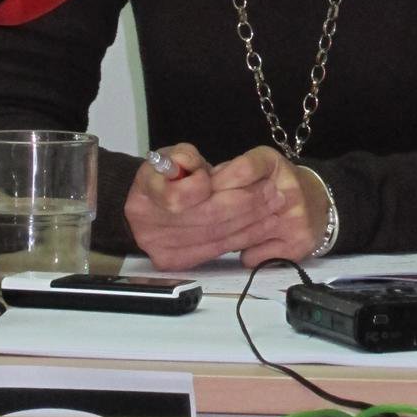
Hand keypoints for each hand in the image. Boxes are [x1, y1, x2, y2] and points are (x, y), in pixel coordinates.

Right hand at [123, 142, 285, 271]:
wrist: (157, 200)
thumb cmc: (170, 174)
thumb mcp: (174, 155)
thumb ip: (184, 157)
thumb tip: (193, 167)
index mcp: (143, 194)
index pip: (178, 197)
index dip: (203, 187)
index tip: (220, 176)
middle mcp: (147, 226)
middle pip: (204, 219)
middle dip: (244, 203)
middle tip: (271, 190)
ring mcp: (160, 248)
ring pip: (215, 236)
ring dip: (250, 221)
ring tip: (272, 205)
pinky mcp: (175, 261)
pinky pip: (215, 250)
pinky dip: (242, 237)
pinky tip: (261, 225)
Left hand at [208, 147, 329, 267]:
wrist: (319, 204)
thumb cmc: (277, 183)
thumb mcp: (256, 166)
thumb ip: (227, 173)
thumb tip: (198, 190)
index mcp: (274, 164)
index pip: (242, 169)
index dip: (216, 183)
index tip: (200, 195)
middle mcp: (288, 190)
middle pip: (239, 206)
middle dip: (213, 216)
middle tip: (200, 221)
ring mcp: (294, 220)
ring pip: (241, 236)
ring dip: (224, 237)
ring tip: (222, 233)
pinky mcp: (296, 247)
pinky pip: (251, 257)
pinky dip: (243, 253)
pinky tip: (246, 245)